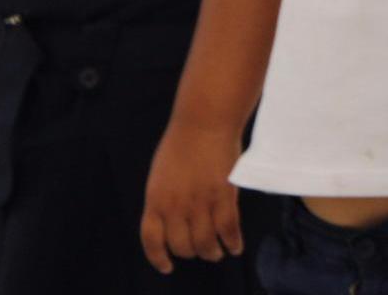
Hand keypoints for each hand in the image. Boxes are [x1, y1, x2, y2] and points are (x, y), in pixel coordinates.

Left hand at [139, 118, 243, 274]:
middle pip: (182, 246)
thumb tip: (172, 222)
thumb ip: (163, 199)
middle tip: (201, 251)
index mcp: (156, 199)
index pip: (152, 241)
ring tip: (216, 252)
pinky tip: (235, 246)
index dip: (159, 258)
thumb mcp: (161, 174)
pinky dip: (232, 242)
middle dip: (192, 253)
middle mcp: (175, 206)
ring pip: (205, 243)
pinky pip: (228, 230)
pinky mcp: (223, 196)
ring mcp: (200, 203)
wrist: (204, 122)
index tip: (167, 266)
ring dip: (211, 252)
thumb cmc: (182, 142)